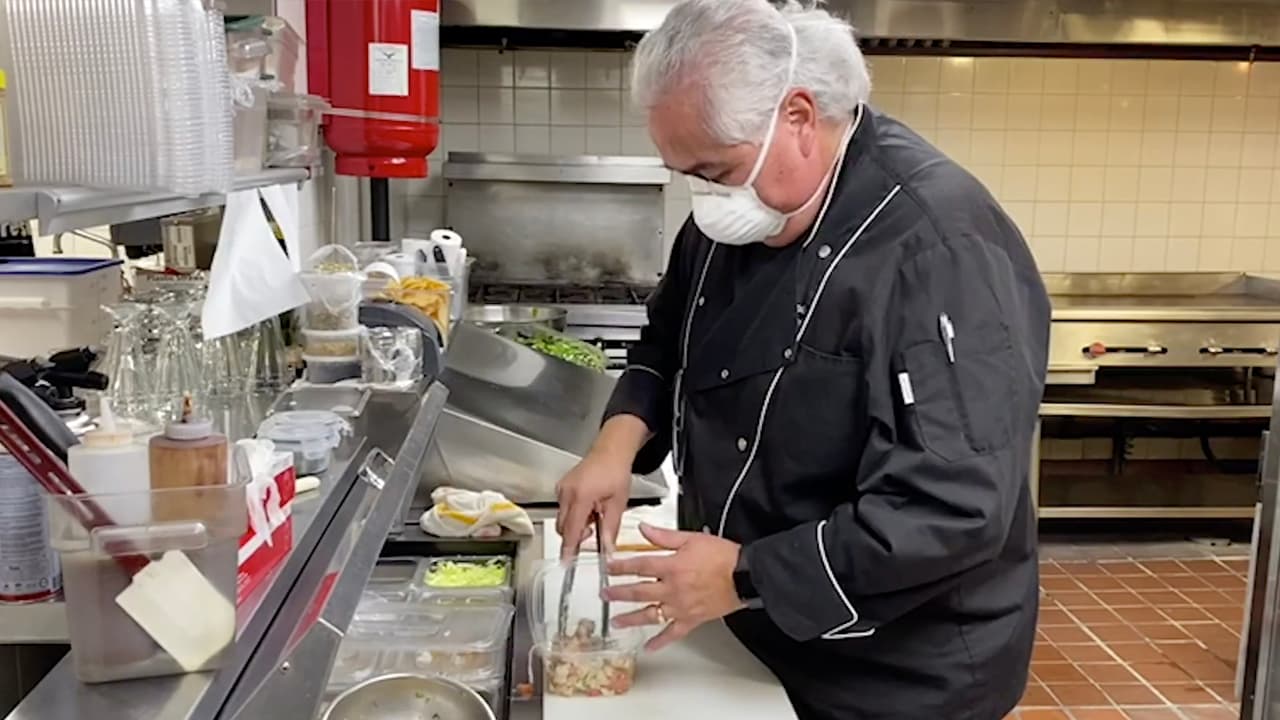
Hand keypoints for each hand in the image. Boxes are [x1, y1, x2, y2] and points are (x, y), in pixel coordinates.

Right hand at [555, 450, 630, 560]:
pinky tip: (589, 505)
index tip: (566, 562)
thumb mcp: (618, 504)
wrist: (610, 452)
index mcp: (581, 496)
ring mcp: (562, 489)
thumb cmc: (615, 472)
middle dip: (577, 534)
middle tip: (594, 530)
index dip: (569, 548)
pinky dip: (575, 513)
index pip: (572, 530)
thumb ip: (611, 529)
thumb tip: (608, 550)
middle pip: (564, 527)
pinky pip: (563, 508)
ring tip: (595, 512)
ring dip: (577, 523)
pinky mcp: (561, 488)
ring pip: (563, 518)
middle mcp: (567, 493)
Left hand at [603, 524, 743, 651]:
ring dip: (631, 618)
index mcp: (672, 566)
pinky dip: (660, 642)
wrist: (744, 575)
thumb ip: (664, 536)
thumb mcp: (691, 538)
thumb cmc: (723, 556)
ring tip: (617, 621)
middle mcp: (672, 588)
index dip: (621, 566)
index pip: (639, 566)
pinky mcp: (691, 619)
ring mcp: (680, 606)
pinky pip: (673, 634)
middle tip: (604, 594)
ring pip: (650, 614)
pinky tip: (649, 647)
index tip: (609, 567)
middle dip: (618, 593)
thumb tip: (643, 528)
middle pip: (639, 591)